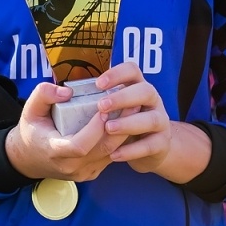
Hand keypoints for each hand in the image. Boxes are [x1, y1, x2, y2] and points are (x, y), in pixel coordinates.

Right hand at [4, 82, 129, 182]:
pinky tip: (126, 125)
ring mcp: (82, 173)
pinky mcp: (91, 174)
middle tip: (131, 104)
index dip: (95, 129)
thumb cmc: (32, 130)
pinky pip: (109, 158)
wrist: (28, 158)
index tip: (104, 109)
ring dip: (124, 133)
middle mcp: (70, 166)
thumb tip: (68, 92)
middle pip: (103, 150)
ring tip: (134, 111)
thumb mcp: (29, 109)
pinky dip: (119, 141)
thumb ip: (44, 94)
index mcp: (54, 151)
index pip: (80, 145)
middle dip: (120, 127)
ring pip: (111, 154)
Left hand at [96, 61, 213, 183]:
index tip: (98, 84)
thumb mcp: (114, 107)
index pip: (133, 71)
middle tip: (101, 106)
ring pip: (151, 119)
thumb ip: (95, 99)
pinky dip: (132, 150)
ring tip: (108, 128)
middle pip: (146, 91)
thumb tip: (64, 94)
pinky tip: (114, 154)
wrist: (151, 148)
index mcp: (138, 87)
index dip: (117, 74)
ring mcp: (161, 121)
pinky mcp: (162, 142)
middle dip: (123, 97)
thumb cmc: (124, 122)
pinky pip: (150, 145)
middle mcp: (153, 101)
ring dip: (129, 123)